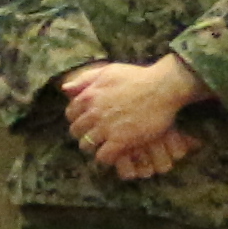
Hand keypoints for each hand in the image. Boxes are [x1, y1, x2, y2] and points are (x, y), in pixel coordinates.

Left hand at [62, 58, 193, 176]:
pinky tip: (114, 153)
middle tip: (96, 136)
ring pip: (86, 145)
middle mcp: (94, 112)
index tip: (87, 122)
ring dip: (93, 147)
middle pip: (76, 131)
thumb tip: (65, 88)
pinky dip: (106, 157)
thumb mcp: (108, 71)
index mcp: (89, 95)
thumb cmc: (138, 77)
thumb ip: (85, 79)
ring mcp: (106, 127)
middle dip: (84, 134)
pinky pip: (103, 156)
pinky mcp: (120, 140)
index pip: (71, 114)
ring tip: (104, 146)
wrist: (162, 88)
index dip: (78, 119)